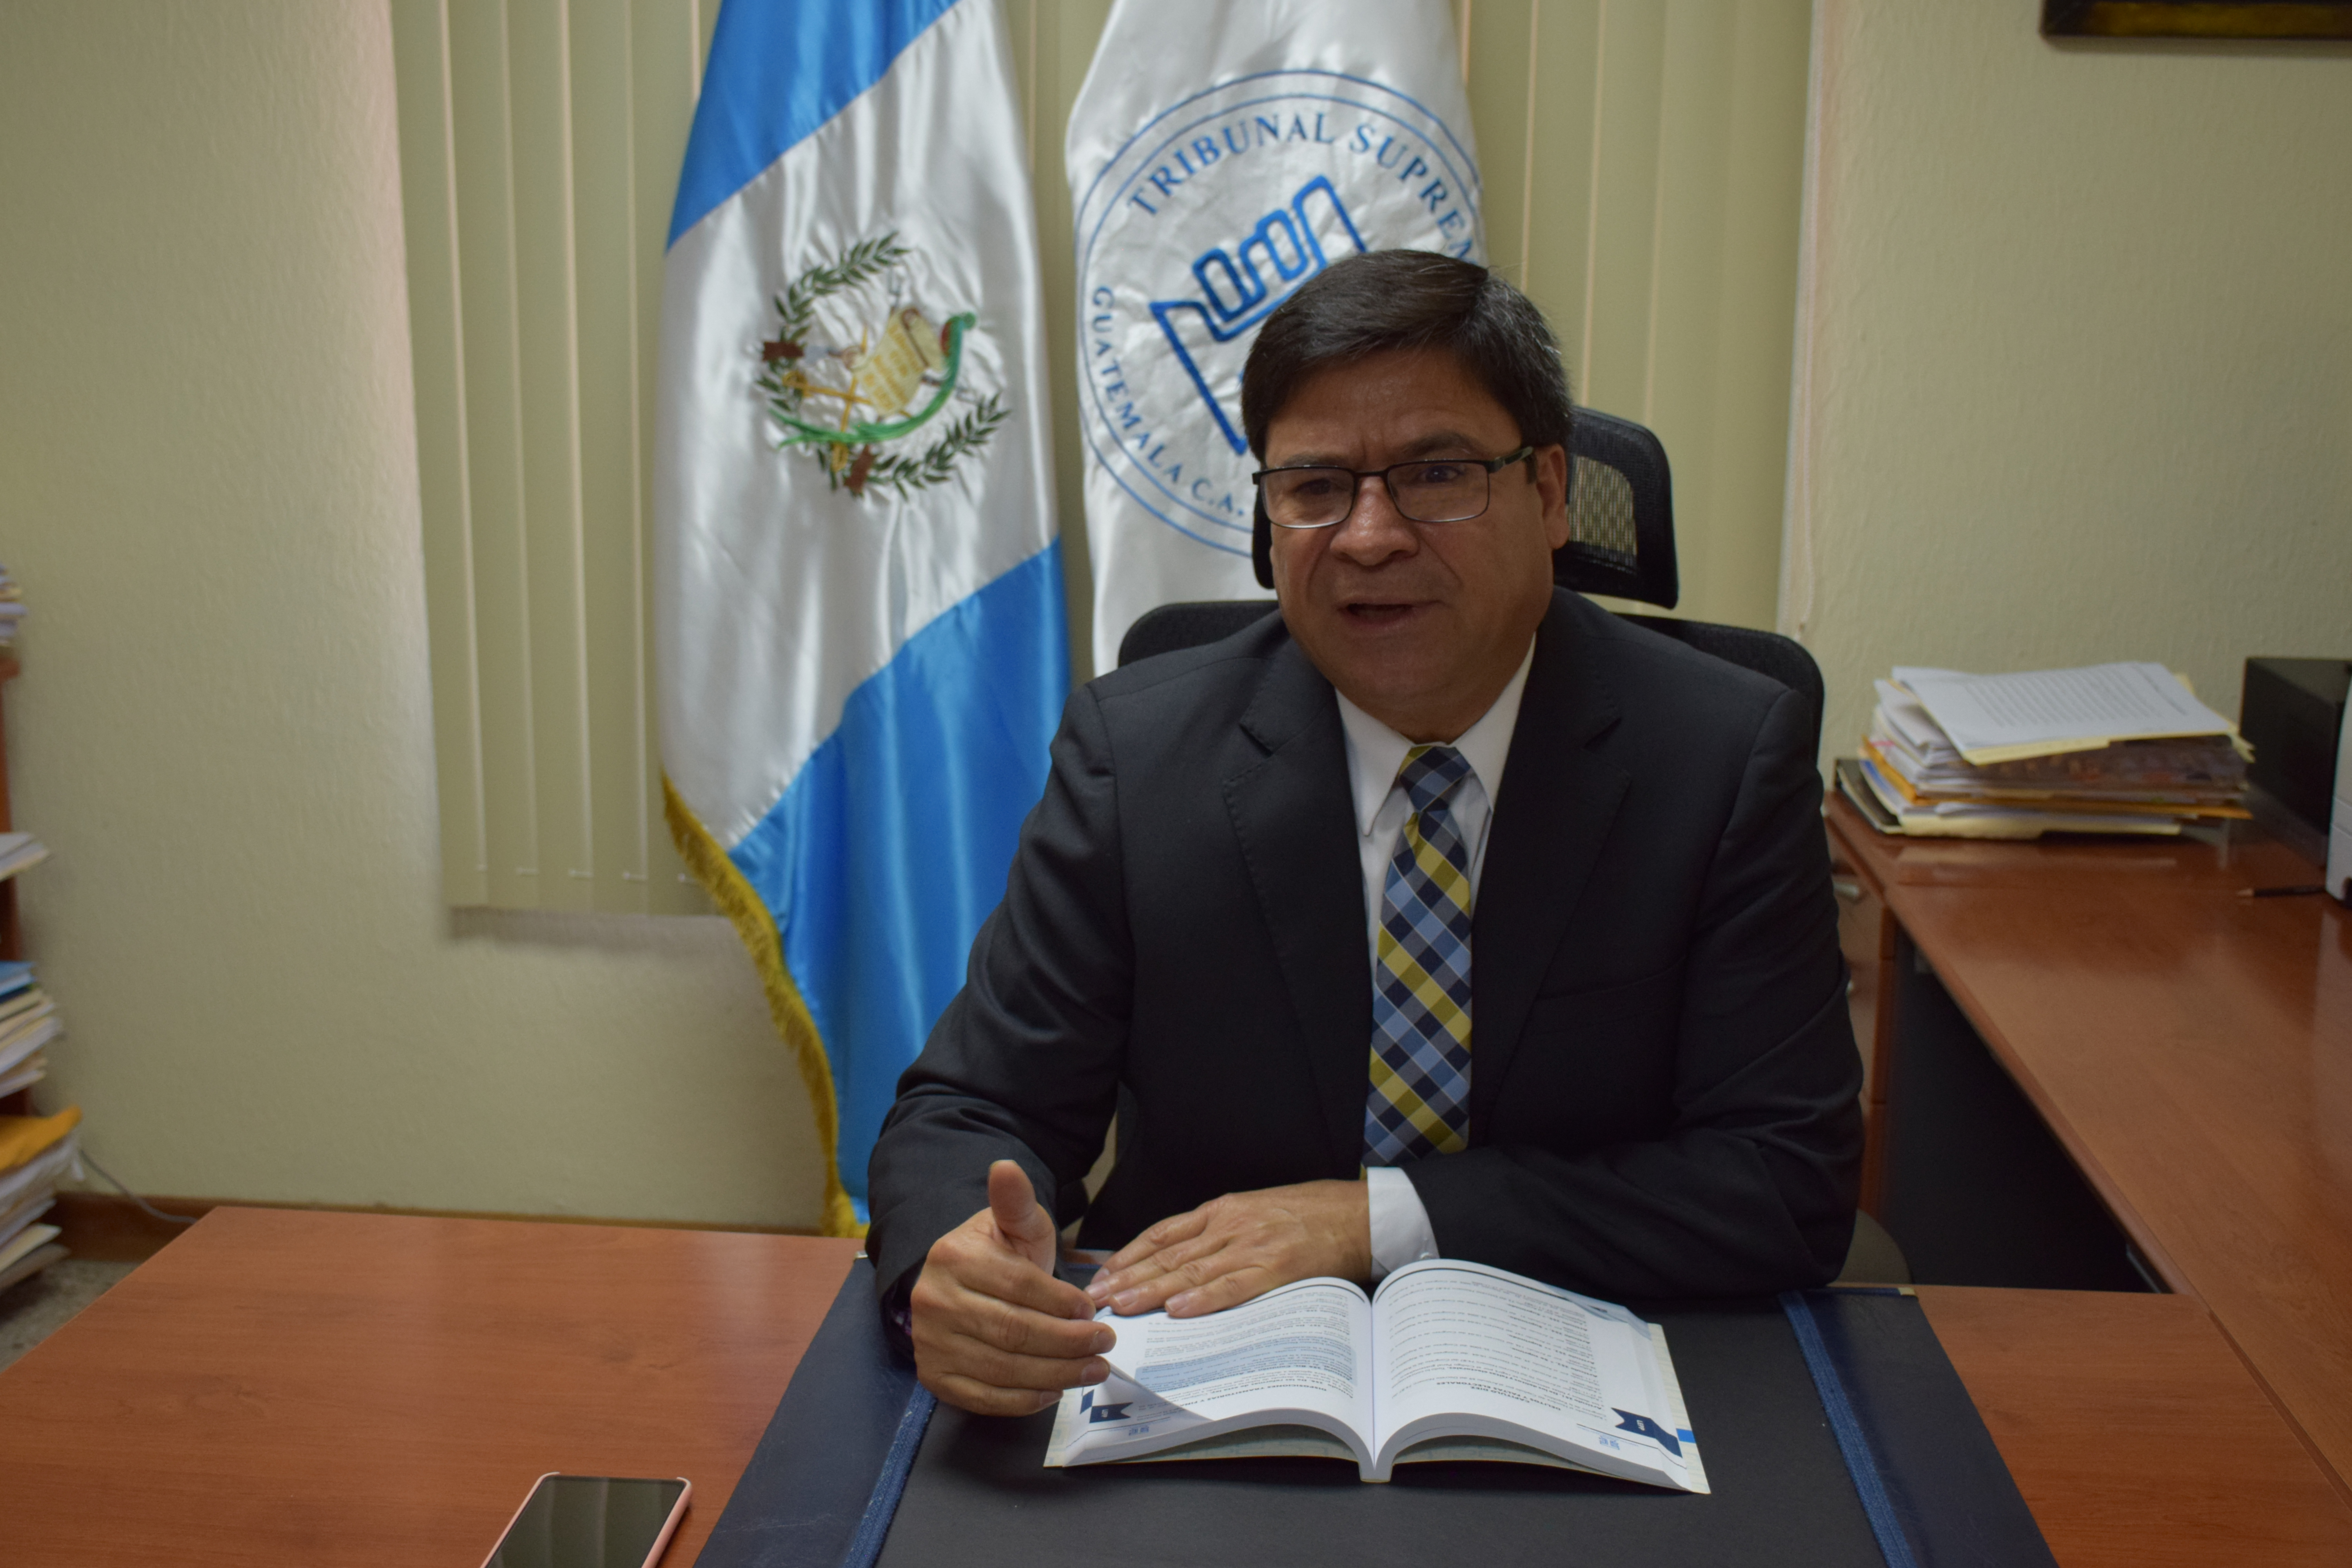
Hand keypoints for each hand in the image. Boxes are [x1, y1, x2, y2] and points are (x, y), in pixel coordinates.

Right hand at [908, 1160, 1113, 1416]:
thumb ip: (1017, 1203)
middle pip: (1014, 1331)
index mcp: (955, 1257)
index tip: (1093, 1310)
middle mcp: (934, 1301)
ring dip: (1056, 1374)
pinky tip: (1054, 1391)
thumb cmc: (999, 1254)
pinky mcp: (935, 1377)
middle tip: (1105, 1344)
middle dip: (1068, 1342)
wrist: (961, 1284)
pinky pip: (984, 1398)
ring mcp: (930, 1343)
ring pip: (1003, 1368)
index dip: (1062, 1302)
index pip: (1020, 1286)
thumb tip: (1006, 1167)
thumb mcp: (1015, 1225)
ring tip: (1093, 1369)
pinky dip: (1023, 1400)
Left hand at [1085, 1179, 1370, 1317]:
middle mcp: (1231, 1225)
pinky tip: (1179, 1309)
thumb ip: (1220, 1232)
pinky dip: (1205, 1298)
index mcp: (1223, 1210)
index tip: (1103, 1274)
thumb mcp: (1256, 1211)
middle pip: (1168, 1254)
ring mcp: (1253, 1245)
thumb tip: (1182, 1261)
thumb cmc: (1308, 1215)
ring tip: (1122, 1306)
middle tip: (1096, 1297)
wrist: (1358, 1214)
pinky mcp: (1278, 1266)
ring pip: (1192, 1269)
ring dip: (1152, 1289)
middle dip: (1129, 1277)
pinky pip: (1234, 1285)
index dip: (1129, 1255)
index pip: (1163, 1233)